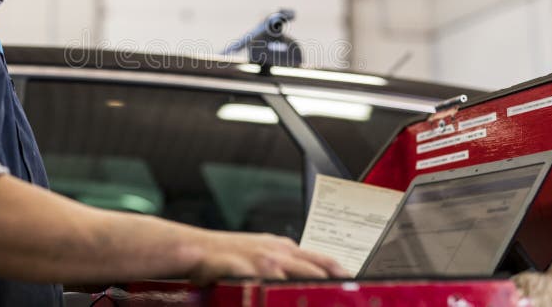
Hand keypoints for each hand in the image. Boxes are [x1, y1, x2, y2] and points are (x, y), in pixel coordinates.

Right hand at [189, 231, 350, 284]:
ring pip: (297, 277)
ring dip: (308, 290)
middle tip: (347, 299)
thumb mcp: (263, 254)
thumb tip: (311, 280)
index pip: (325, 261)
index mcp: (285, 249)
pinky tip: (279, 300)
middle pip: (317, 269)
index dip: (343, 275)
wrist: (194, 250)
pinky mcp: (244, 270)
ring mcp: (262, 261)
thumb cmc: (228, 256)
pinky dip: (275, 293)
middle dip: (334, 285)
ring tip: (325, 301)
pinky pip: (265, 285)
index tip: (357, 287)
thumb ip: (287, 265)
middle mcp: (278, 253)